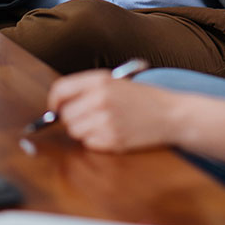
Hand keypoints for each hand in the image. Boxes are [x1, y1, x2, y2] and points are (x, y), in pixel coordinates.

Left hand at [47, 70, 178, 152]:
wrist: (170, 114)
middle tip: (89, 116)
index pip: (60, 90)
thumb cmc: (142, 98)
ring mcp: (106, 121)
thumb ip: (87, 89)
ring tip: (103, 123)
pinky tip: (112, 132)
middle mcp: (100, 99)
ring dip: (84, 130)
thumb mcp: (116, 82)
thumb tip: (58, 105)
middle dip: (73, 118)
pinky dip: (96, 141)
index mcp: (100, 80)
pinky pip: (89, 143)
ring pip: (75, 131)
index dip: (54, 101)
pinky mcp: (112, 140)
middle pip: (66, 115)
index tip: (55, 108)